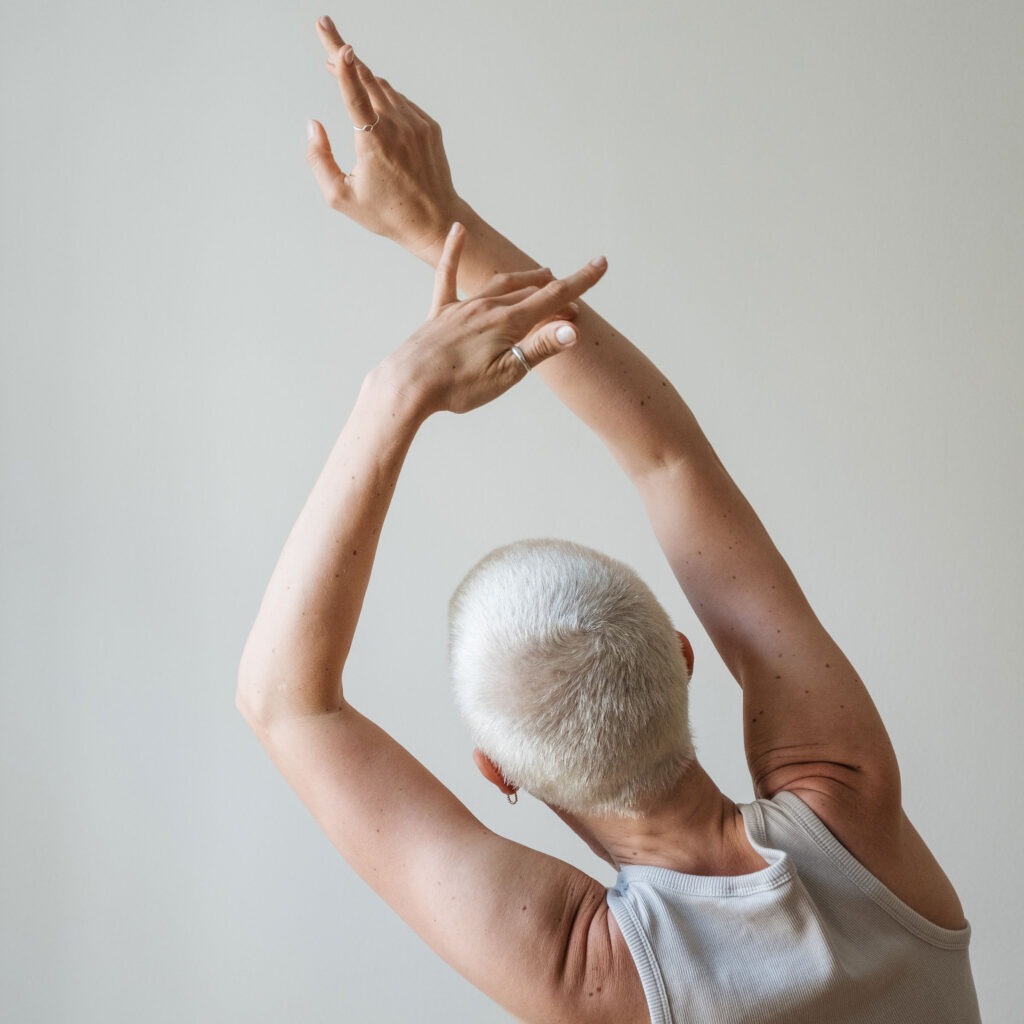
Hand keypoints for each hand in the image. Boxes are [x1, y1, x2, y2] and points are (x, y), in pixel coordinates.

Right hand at [306, 17, 461, 255]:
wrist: (435, 221)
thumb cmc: (386, 213)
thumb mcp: (341, 197)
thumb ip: (319, 160)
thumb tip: (312, 125)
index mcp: (375, 144)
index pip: (355, 96)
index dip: (344, 67)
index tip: (339, 44)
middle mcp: (398, 128)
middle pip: (367, 78)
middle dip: (342, 53)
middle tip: (324, 27)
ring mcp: (416, 124)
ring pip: (383, 87)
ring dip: (360, 74)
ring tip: (340, 62)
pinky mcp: (428, 125)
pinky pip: (400, 101)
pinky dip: (382, 95)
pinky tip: (370, 97)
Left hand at [381, 224, 607, 415]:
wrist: (407, 386)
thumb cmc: (457, 387)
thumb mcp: (505, 375)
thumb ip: (539, 348)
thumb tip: (572, 329)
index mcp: (507, 323)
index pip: (552, 298)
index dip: (580, 282)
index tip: (601, 263)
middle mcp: (487, 308)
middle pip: (531, 293)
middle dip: (556, 294)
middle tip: (573, 306)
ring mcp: (462, 308)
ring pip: (500, 284)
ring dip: (524, 279)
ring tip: (541, 275)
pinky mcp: (440, 313)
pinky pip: (448, 274)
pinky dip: (454, 251)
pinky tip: (459, 230)